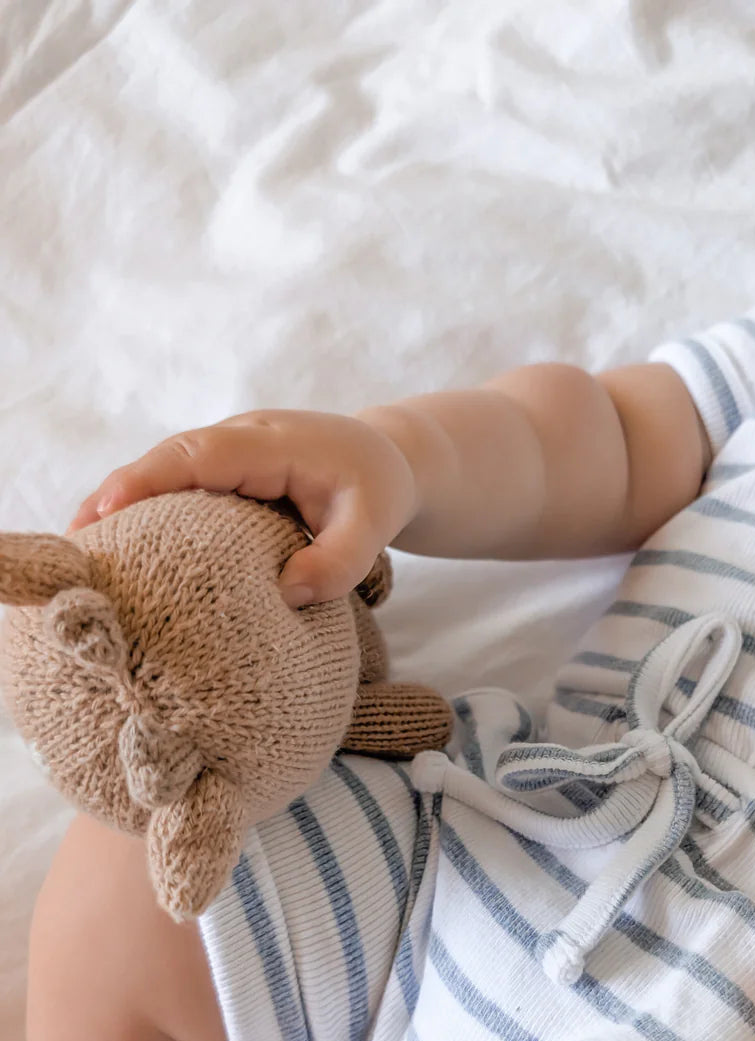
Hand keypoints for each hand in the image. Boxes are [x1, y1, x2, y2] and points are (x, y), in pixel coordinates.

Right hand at [70, 410, 418, 605]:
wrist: (387, 460)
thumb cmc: (377, 490)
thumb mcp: (373, 526)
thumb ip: (338, 562)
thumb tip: (286, 595)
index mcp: (272, 443)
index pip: (200, 455)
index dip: (151, 479)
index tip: (109, 510)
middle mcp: (240, 439)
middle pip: (165, 460)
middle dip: (117, 495)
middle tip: (76, 544)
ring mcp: (227, 452)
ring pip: (163, 472)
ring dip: (122, 504)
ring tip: (84, 553)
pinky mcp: (222, 472)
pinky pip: (176, 486)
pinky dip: (145, 511)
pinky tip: (120, 550)